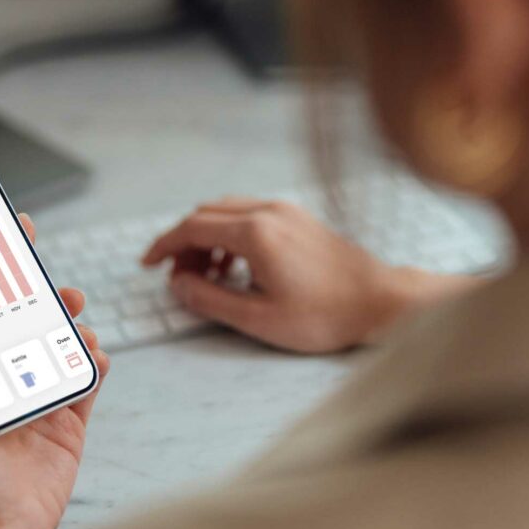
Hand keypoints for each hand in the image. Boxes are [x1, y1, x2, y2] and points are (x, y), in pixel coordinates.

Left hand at [0, 214, 109, 528]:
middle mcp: (2, 374)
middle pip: (23, 316)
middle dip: (37, 288)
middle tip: (43, 270)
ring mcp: (37, 393)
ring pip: (60, 340)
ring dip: (70, 322)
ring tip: (73, 316)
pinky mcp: (69, 418)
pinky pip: (87, 378)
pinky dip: (94, 362)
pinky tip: (92, 356)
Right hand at [142, 198, 475, 352]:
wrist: (379, 301)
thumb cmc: (325, 315)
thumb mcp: (258, 318)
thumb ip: (210, 299)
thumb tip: (178, 283)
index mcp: (255, 233)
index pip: (192, 227)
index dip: (164, 246)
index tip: (148, 264)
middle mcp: (269, 211)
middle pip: (207, 213)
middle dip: (184, 242)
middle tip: (180, 276)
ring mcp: (287, 210)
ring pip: (228, 210)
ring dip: (207, 236)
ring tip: (207, 274)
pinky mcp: (299, 217)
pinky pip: (251, 213)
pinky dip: (231, 232)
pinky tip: (237, 265)